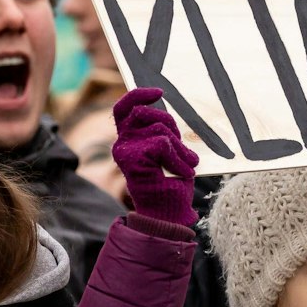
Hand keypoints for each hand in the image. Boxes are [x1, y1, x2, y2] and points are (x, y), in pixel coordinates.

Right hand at [112, 88, 200, 226]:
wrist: (168, 214)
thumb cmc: (171, 184)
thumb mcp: (168, 151)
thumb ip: (162, 132)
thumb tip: (166, 112)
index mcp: (128, 140)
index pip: (123, 108)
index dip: (138, 95)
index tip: (159, 92)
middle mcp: (121, 144)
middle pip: (146, 112)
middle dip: (171, 127)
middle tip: (183, 152)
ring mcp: (124, 151)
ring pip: (159, 128)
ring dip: (180, 148)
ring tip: (184, 167)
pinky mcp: (132, 159)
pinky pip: (163, 144)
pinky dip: (179, 159)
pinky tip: (182, 173)